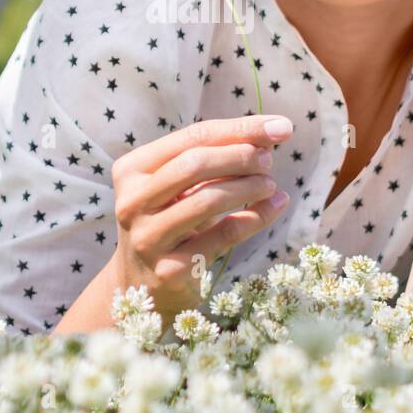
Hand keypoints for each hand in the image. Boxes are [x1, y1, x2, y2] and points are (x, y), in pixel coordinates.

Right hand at [109, 114, 292, 319]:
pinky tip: (274, 206)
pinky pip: (222, 236)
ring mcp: (148, 237)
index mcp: (132, 170)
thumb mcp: (181, 188)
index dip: (240, 129)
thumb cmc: (170, 222)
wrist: (142, 285)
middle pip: (194, 164)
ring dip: (249, 187)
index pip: (192, 137)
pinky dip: (256, 217)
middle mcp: (132, 201)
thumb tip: (270, 136)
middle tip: (269, 161)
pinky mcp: (169, 269)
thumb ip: (216, 160)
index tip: (280, 128)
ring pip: (207, 199)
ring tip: (270, 184)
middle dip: (241, 156)